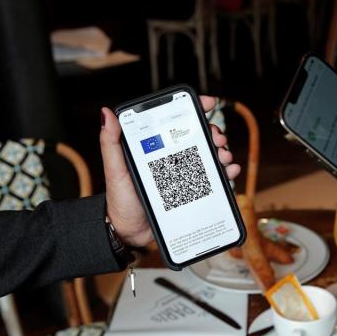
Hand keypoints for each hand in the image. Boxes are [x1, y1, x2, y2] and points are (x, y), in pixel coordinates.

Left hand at [100, 96, 240, 246]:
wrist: (130, 232)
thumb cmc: (120, 200)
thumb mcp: (114, 169)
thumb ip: (110, 142)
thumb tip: (107, 114)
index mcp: (155, 147)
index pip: (176, 121)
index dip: (194, 109)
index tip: (208, 103)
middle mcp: (172, 157)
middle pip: (199, 136)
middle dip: (213, 132)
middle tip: (217, 138)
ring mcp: (184, 174)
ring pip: (209, 155)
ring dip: (222, 151)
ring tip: (223, 155)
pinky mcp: (193, 190)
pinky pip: (213, 179)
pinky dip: (225, 172)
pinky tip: (229, 171)